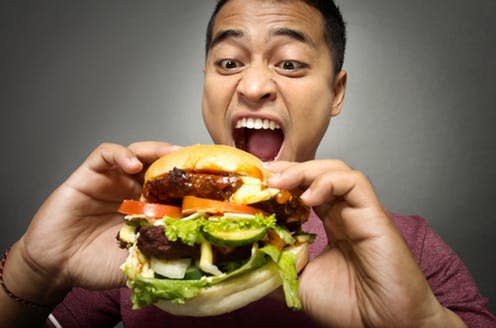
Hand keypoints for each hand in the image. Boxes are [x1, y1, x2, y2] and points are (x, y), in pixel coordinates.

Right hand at [9, 141, 180, 301]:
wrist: (57, 268)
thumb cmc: (96, 264)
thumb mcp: (138, 261)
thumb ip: (160, 253)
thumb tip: (195, 254)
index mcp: (148, 208)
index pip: (174, 187)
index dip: (190, 182)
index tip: (210, 181)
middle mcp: (132, 190)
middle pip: (160, 165)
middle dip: (178, 161)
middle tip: (195, 160)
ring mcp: (111, 180)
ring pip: (138, 153)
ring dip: (155, 151)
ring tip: (170, 154)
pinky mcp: (88, 175)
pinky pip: (105, 155)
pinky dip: (120, 154)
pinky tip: (132, 164)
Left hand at [266, 160, 464, 326]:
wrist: (384, 326)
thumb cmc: (351, 306)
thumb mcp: (299, 283)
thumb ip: (277, 266)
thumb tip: (249, 257)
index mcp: (329, 224)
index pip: (302, 190)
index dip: (279, 183)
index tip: (255, 183)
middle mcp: (343, 213)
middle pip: (315, 174)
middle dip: (287, 170)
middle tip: (262, 175)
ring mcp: (358, 212)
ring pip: (334, 170)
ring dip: (304, 170)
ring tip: (279, 181)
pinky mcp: (373, 215)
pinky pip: (354, 183)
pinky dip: (329, 181)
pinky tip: (308, 195)